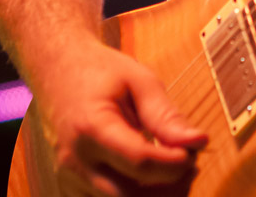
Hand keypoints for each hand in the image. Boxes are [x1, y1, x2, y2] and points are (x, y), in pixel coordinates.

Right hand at [35, 38, 206, 195]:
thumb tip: (198, 142)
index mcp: (92, 128)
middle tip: (189, 166)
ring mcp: (69, 178)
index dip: (173, 164)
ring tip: (172, 169)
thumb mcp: (138, 79)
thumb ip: (165, 114)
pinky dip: (133, 195)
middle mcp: (76, 161)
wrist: (57, 70)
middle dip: (168, 190)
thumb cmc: (100, 70)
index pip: (140, 164)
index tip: (193, 152)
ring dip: (153, 196)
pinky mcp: (71, 187)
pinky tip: (149, 176)